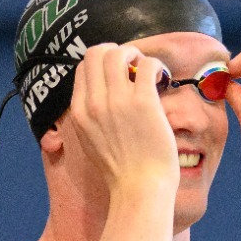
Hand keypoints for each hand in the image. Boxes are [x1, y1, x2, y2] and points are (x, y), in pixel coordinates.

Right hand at [62, 42, 178, 193]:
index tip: (119, 74)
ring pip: (119, 52)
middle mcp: (94, 102)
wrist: (138, 189)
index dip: (102, 64)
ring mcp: (117, 101)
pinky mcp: (143, 102)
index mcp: (78, 112)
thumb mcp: (90, 142)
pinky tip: (162, 80)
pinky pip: (148, 65)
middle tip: (133, 66)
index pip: (83, 67)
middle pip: (96, 52)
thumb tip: (98, 97)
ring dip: (136, 55)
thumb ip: (89, 117)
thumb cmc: (120, 172)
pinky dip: (156, 66)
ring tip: (147, 71)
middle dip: (116, 51)